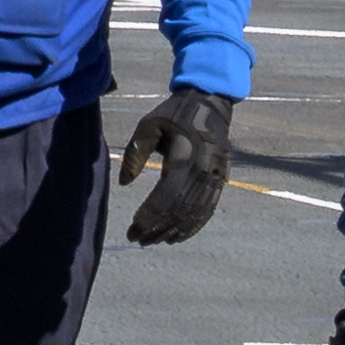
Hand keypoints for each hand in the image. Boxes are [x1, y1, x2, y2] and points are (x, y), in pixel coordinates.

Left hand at [115, 85, 239, 245]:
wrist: (210, 103)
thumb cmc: (174, 114)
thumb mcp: (149, 125)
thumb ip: (135, 153)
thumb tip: (124, 184)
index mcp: (185, 155)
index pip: (168, 194)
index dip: (151, 214)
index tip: (133, 226)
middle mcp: (204, 170)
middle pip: (180, 209)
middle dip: (157, 228)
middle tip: (136, 239)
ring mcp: (215, 177)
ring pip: (194, 214)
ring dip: (172, 231)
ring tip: (151, 241)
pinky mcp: (221, 181)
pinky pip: (207, 210)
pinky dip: (191, 227)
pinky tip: (175, 237)